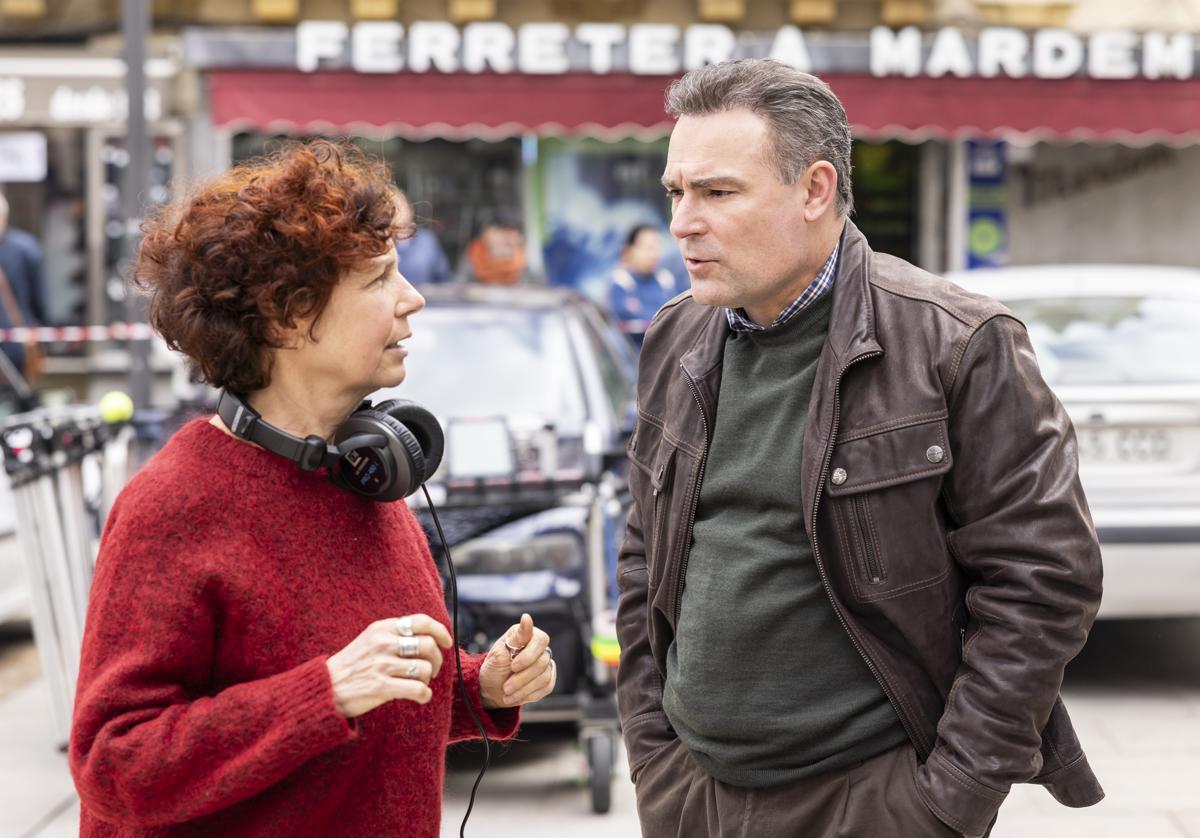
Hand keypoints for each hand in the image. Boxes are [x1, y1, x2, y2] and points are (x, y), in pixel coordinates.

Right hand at [326, 614, 452, 718]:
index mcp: (382, 628)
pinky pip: (418, 689)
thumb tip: (429, 636)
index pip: (422, 622)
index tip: (447, 642)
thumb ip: (395, 635)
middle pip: (428, 645)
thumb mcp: (370, 640)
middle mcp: (383, 643)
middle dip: (437, 660)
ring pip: (425, 668)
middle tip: (431, 670)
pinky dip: (424, 695)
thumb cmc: (351, 666)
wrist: (324, 689)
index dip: (440, 631)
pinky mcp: (381, 687)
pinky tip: (420, 697)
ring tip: (419, 683)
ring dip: (428, 679)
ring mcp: (382, 665)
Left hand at [478, 613, 555, 709]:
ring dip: (523, 689)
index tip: (512, 667)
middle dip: (522, 678)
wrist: (491, 689)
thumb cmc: (494, 668)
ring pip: (544, 677)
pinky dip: (529, 695)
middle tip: (506, 687)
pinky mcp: (548, 680)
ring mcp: (546, 664)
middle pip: (542, 662)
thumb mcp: (500, 652)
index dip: (528, 656)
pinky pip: (547, 687)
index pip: (540, 640)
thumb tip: (527, 617)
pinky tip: (515, 696)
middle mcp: (539, 648)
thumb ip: (517, 637)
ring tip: (507, 693)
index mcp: (528, 635)